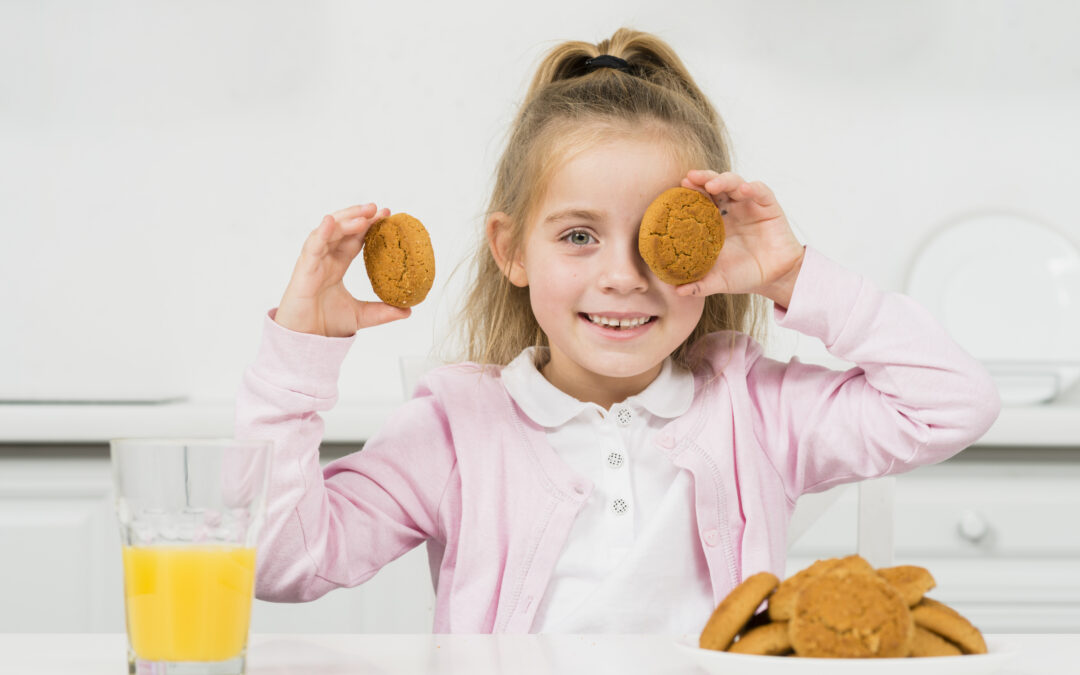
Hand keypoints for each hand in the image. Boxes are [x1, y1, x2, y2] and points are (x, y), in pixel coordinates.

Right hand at [274, 203, 410, 336]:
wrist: (306, 341)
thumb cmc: (325, 325)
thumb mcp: (361, 316)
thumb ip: (383, 312)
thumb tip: (408, 310)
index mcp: (337, 266)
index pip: (354, 240)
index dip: (368, 226)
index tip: (386, 214)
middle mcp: (325, 260)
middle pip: (341, 230)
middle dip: (358, 216)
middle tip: (377, 208)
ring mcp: (313, 263)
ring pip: (328, 233)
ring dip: (344, 221)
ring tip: (363, 214)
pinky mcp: (303, 270)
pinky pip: (312, 247)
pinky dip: (320, 233)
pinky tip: (330, 221)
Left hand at [675, 170, 804, 307]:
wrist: (773, 279)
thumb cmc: (743, 275)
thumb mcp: (719, 280)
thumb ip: (699, 285)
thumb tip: (676, 291)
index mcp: (713, 221)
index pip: (698, 200)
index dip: (688, 193)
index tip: (675, 190)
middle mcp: (730, 208)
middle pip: (714, 185)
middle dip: (702, 178)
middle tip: (690, 178)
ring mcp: (748, 204)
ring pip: (734, 182)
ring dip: (723, 180)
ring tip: (712, 185)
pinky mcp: (768, 206)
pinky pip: (760, 191)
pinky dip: (752, 188)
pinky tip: (744, 190)